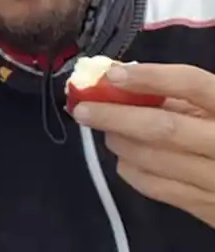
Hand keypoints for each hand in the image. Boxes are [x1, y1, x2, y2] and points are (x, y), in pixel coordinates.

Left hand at [72, 62, 214, 226]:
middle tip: (82, 109)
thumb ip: (183, 96)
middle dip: (116, 116)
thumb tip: (121, 80)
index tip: (112, 73)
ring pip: (154, 160)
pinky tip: (124, 156)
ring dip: (119, 141)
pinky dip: (131, 169)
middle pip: (164, 128)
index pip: (193, 86)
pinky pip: (157, 188)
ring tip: (103, 129)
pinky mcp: (208, 209)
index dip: (151, 77)